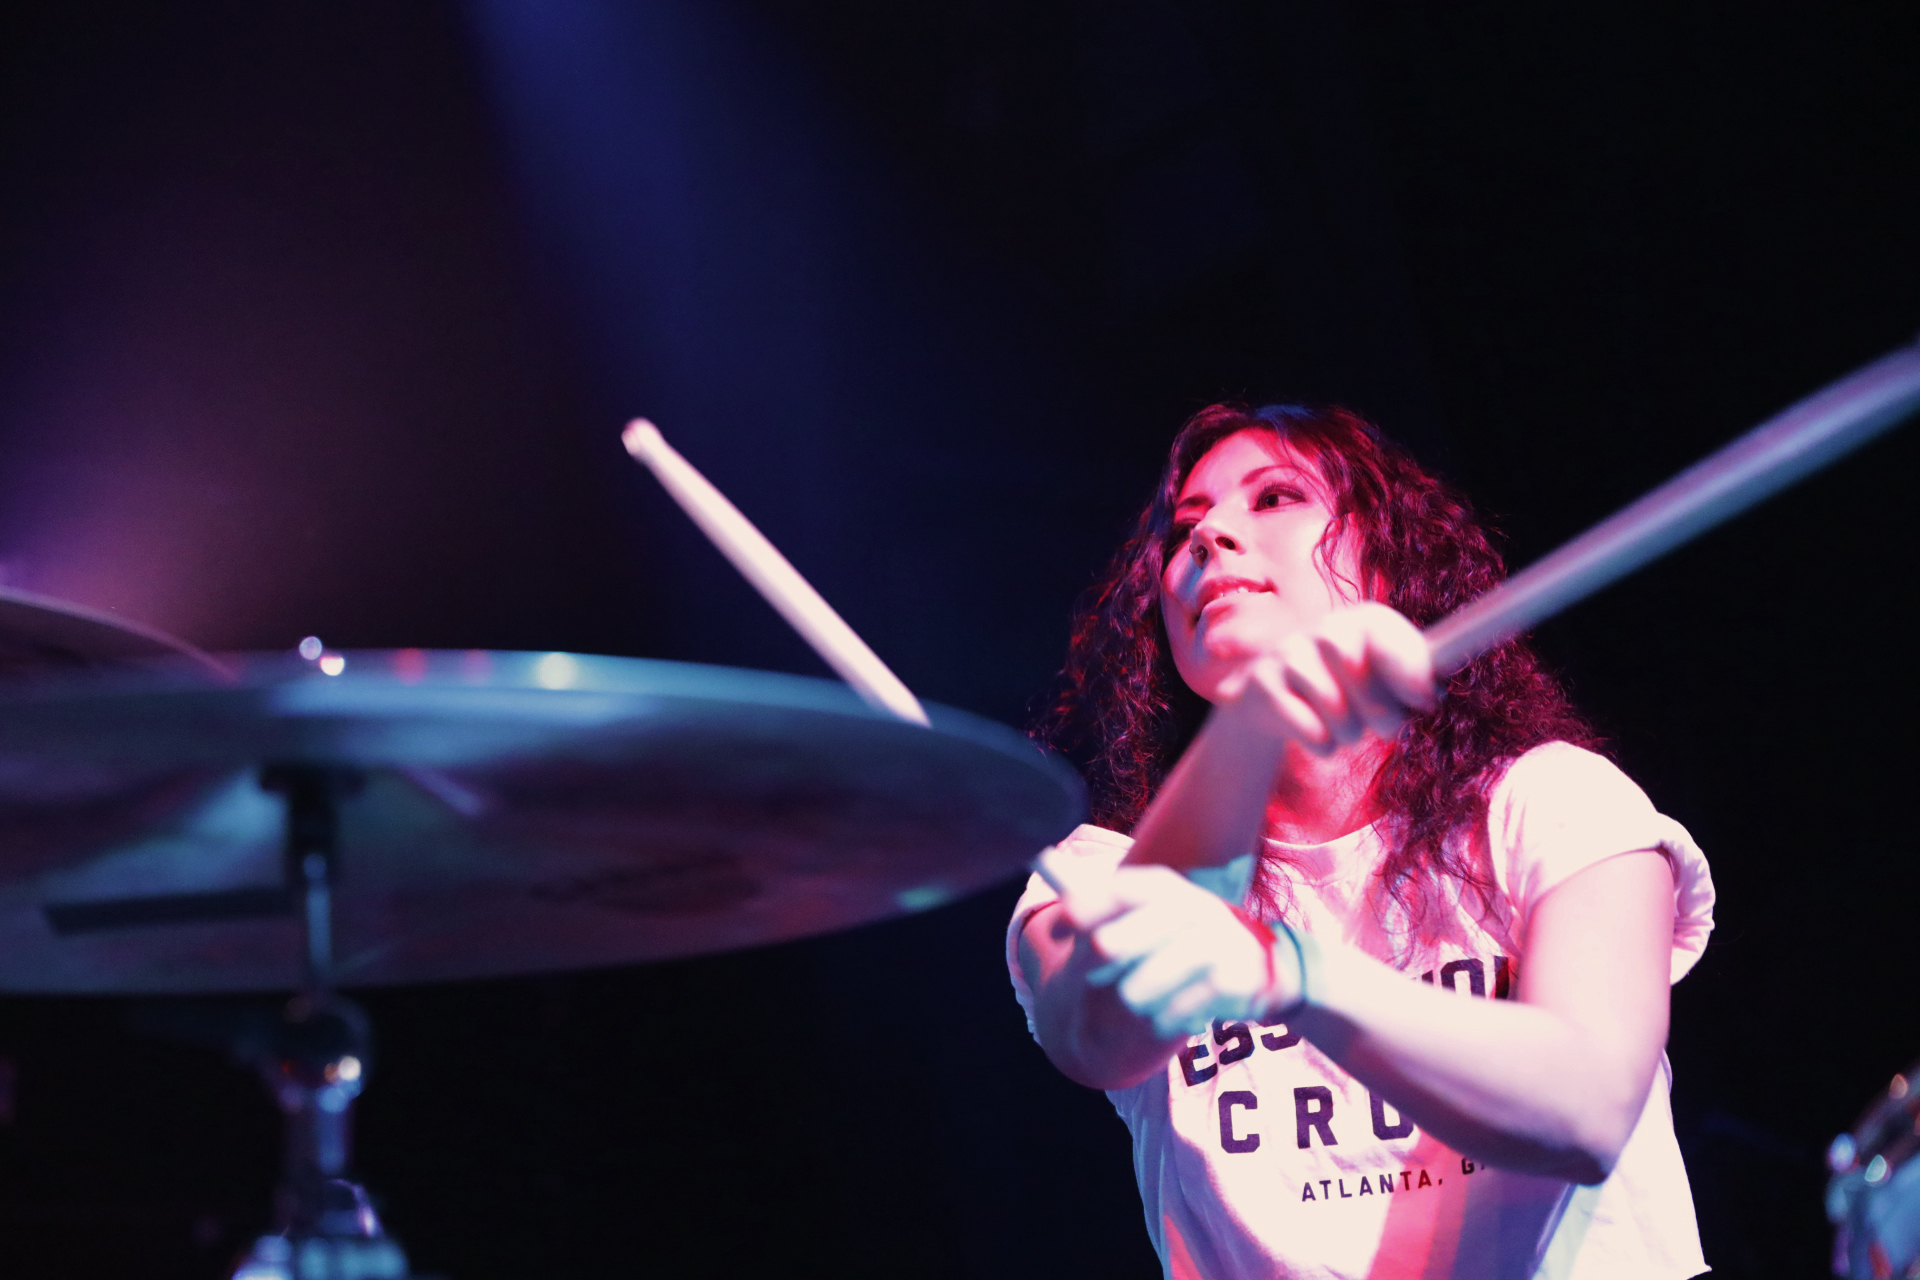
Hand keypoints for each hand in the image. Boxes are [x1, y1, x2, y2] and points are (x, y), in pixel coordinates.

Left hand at [1040, 849, 1300, 1038]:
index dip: (1079, 910)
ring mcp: (1214, 942)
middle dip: (1096, 969)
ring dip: (1133, 1002)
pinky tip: (1175, 1012)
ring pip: (1133, 990)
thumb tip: (1038, 855)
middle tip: (1100, 975)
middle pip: (1107, 946)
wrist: (1270, 968)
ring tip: (1146, 998)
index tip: (1061, 926)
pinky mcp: (1233, 980)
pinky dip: (1165, 1021)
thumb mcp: (1145, 908)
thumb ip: (1091, 889)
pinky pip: (1169, 1015)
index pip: (1110, 891)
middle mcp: (1189, 905)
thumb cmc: (1188, 936)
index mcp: (1163, 885)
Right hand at [1218, 602, 1436, 755]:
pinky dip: (1322, 744)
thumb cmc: (1346, 690)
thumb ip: (1413, 683)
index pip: (1383, 630)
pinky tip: (1319, 738)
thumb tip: (1430, 693)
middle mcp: (1324, 628)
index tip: (1424, 702)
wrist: (1275, 699)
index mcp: (1362, 620)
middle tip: (1384, 730)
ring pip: (1331, 703)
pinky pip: (1307, 727)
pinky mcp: (1261, 683)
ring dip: (1349, 732)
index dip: (1408, 667)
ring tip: (1347, 732)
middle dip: (1379, 711)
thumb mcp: (1385, 683)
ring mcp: (1288, 652)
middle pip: (1355, 667)